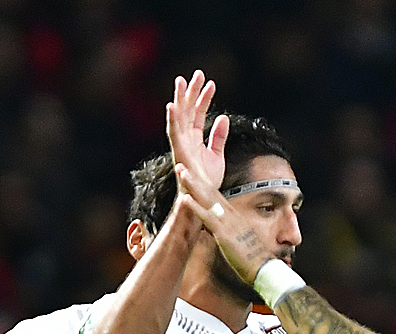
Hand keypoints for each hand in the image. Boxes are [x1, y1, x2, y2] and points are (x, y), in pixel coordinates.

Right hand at [166, 71, 222, 214]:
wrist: (202, 198)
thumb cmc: (207, 180)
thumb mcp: (217, 155)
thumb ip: (218, 136)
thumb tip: (223, 118)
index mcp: (194, 138)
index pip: (199, 113)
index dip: (204, 98)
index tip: (211, 83)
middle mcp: (186, 138)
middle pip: (188, 110)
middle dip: (192, 91)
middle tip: (198, 73)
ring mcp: (181, 143)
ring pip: (179, 116)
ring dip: (180, 99)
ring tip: (182, 81)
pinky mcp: (178, 151)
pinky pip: (174, 132)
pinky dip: (172, 118)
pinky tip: (172, 105)